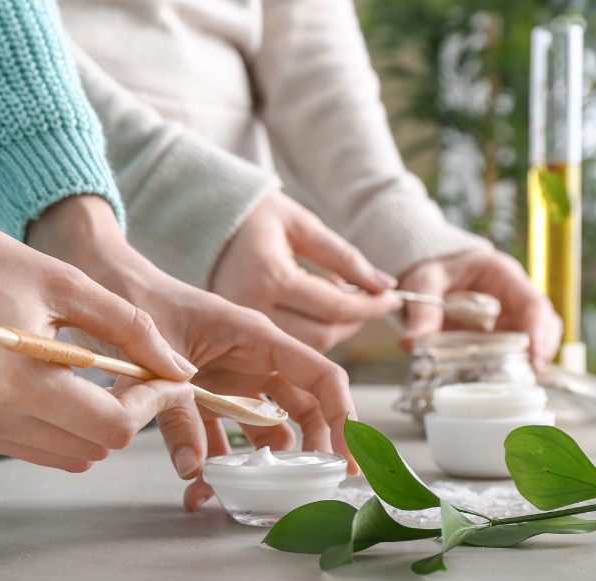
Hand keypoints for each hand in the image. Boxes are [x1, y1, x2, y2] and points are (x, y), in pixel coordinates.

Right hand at [0, 206, 198, 472]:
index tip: (169, 378)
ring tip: (95, 376)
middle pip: (93, 448)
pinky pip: (28, 446)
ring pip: (64, 454)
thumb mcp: (67, 283)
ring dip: (92, 424)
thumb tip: (178, 368)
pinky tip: (55, 382)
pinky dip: (56, 425)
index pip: (113, 427)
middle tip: (138, 374)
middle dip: (127, 413)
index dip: (153, 405)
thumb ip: (131, 330)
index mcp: (21, 382)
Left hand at [28, 195, 360, 510]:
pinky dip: (216, 461)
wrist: (109, 287)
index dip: (343, 415)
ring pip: (265, 428)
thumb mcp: (158, 356)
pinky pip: (224, 435)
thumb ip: (176, 411)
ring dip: (258, 464)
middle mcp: (253, 359)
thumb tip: (194, 468)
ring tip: (241, 496)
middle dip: (312, 449)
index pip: (320, 375)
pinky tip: (198, 486)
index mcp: (257, 337)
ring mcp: (232, 379)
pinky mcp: (207, 395)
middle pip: (303, 408)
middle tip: (310, 489)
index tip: (348, 456)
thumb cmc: (142, 300)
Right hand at [211, 190, 401, 351]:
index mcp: (269, 277)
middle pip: (322, 335)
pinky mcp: (237, 332)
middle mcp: (251, 308)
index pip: (335, 306)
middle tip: (373, 300)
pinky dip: (312, 334)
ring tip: (346, 303)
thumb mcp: (303, 225)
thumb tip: (385, 285)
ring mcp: (240, 325)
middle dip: (356, 321)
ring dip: (336, 331)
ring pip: (305, 349)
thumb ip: (345, 257)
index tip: (394, 297)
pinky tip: (321, 312)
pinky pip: (285, 346)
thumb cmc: (255, 216)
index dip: (372, 305)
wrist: (201, 221)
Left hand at [398, 248, 561, 369]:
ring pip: (537, 335)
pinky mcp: (501, 330)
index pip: (532, 302)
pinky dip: (513, 362)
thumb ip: (421, 312)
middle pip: (544, 321)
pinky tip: (502, 377)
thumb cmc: (432, 270)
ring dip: (533, 356)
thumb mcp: (424, 285)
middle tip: (530, 371)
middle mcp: (514, 294)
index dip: (538, 329)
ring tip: (520, 378)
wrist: (426, 272)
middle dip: (542, 346)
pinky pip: (515, 347)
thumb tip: (409, 344)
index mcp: (503, 274)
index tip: (535, 354)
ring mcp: (511, 313)